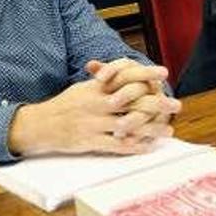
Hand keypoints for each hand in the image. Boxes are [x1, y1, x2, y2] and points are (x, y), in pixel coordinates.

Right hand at [8, 59, 180, 156]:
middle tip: (176, 105)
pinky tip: (147, 147)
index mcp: (95, 87)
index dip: (145, 74)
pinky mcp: (89, 141)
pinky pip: (115, 145)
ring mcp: (93, 123)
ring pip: (128, 125)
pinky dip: (133, 147)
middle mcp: (96, 103)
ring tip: (169, 130)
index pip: (124, 75)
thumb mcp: (83, 87)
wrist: (39, 125)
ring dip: (151, 128)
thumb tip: (124, 68)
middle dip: (156, 103)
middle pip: (131, 100)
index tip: (164, 73)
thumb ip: (104, 80)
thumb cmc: (65, 105)